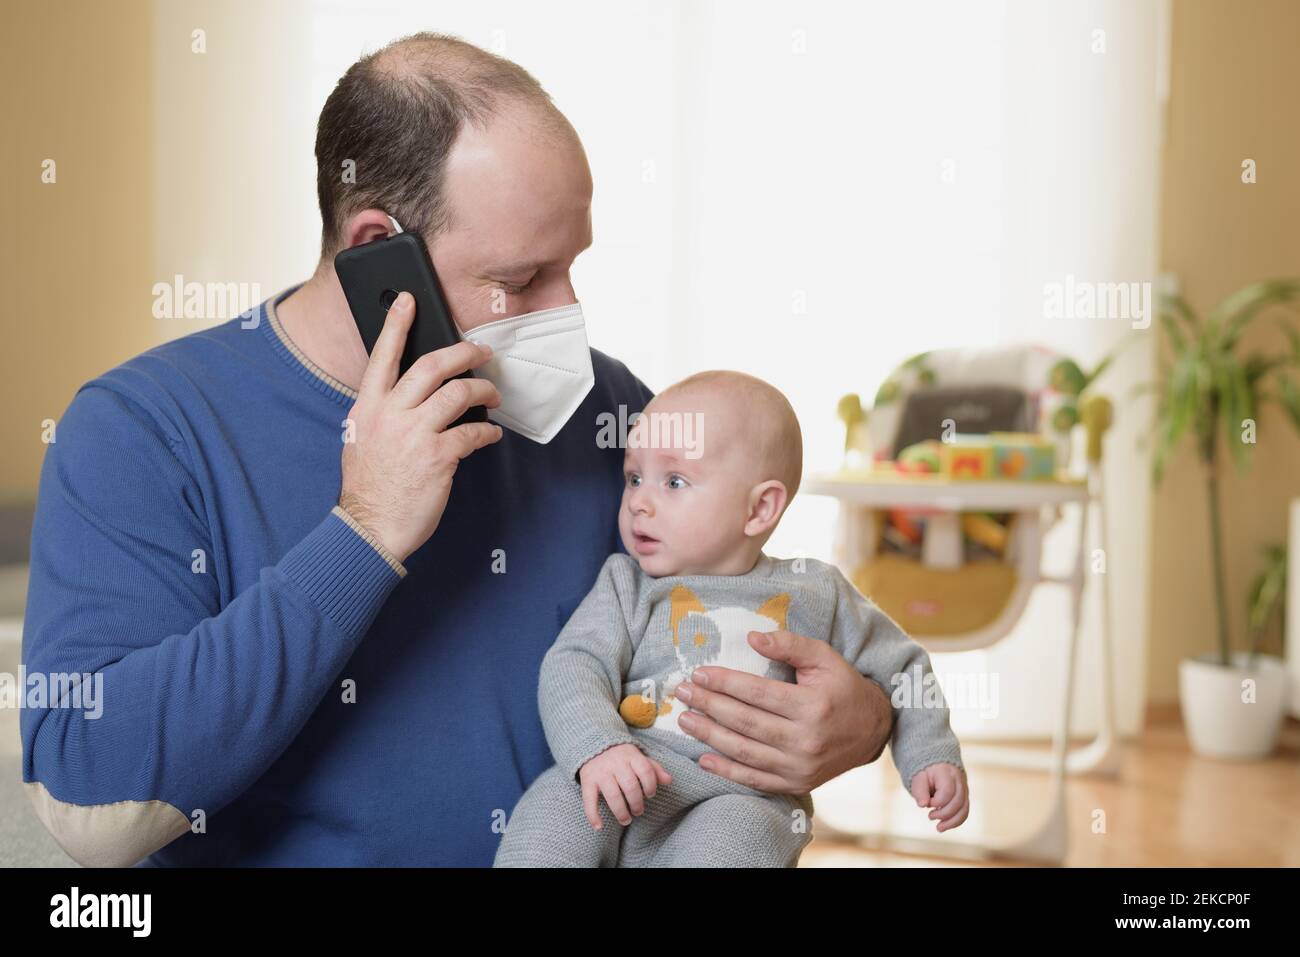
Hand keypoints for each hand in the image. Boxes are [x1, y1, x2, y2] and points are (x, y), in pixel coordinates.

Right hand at [338, 291, 502, 560]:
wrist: (368, 528)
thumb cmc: (368, 489)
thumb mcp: (360, 439)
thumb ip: (382, 414)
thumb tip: (408, 398)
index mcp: (367, 407)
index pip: (383, 355)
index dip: (397, 324)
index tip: (408, 299)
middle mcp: (390, 414)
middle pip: (432, 365)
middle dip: (464, 352)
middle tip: (482, 351)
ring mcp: (415, 434)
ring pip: (459, 393)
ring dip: (483, 391)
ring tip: (494, 397)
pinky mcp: (438, 457)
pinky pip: (472, 432)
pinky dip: (487, 431)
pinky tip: (491, 434)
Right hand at [577, 743, 672, 829]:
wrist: (593, 745)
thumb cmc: (621, 757)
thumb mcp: (638, 758)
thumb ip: (653, 769)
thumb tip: (669, 780)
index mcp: (631, 756)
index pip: (646, 771)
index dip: (651, 785)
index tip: (650, 795)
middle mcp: (615, 763)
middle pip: (630, 786)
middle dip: (637, 803)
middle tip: (638, 811)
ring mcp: (601, 772)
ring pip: (613, 795)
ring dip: (621, 812)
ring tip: (626, 820)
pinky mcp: (588, 780)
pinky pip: (589, 799)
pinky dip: (593, 815)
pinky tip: (599, 827)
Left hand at [672, 630, 892, 793]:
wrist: (873, 731)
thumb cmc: (844, 687)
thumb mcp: (825, 658)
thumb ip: (790, 645)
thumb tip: (752, 638)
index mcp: (813, 705)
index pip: (758, 693)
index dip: (725, 683)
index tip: (699, 673)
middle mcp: (806, 740)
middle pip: (746, 722)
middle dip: (709, 706)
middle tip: (682, 693)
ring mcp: (800, 767)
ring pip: (745, 752)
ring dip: (710, 736)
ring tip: (684, 720)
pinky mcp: (797, 784)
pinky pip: (755, 780)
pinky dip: (727, 772)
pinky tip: (704, 759)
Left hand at [910, 763, 968, 831]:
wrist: (936, 764)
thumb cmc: (925, 772)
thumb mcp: (918, 777)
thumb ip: (919, 790)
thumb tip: (922, 805)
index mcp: (947, 772)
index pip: (947, 791)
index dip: (937, 802)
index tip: (927, 803)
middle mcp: (959, 780)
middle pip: (958, 801)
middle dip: (944, 814)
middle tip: (929, 817)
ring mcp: (964, 788)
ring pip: (964, 808)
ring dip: (952, 822)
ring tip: (939, 828)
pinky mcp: (964, 796)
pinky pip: (964, 811)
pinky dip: (956, 821)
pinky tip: (945, 826)